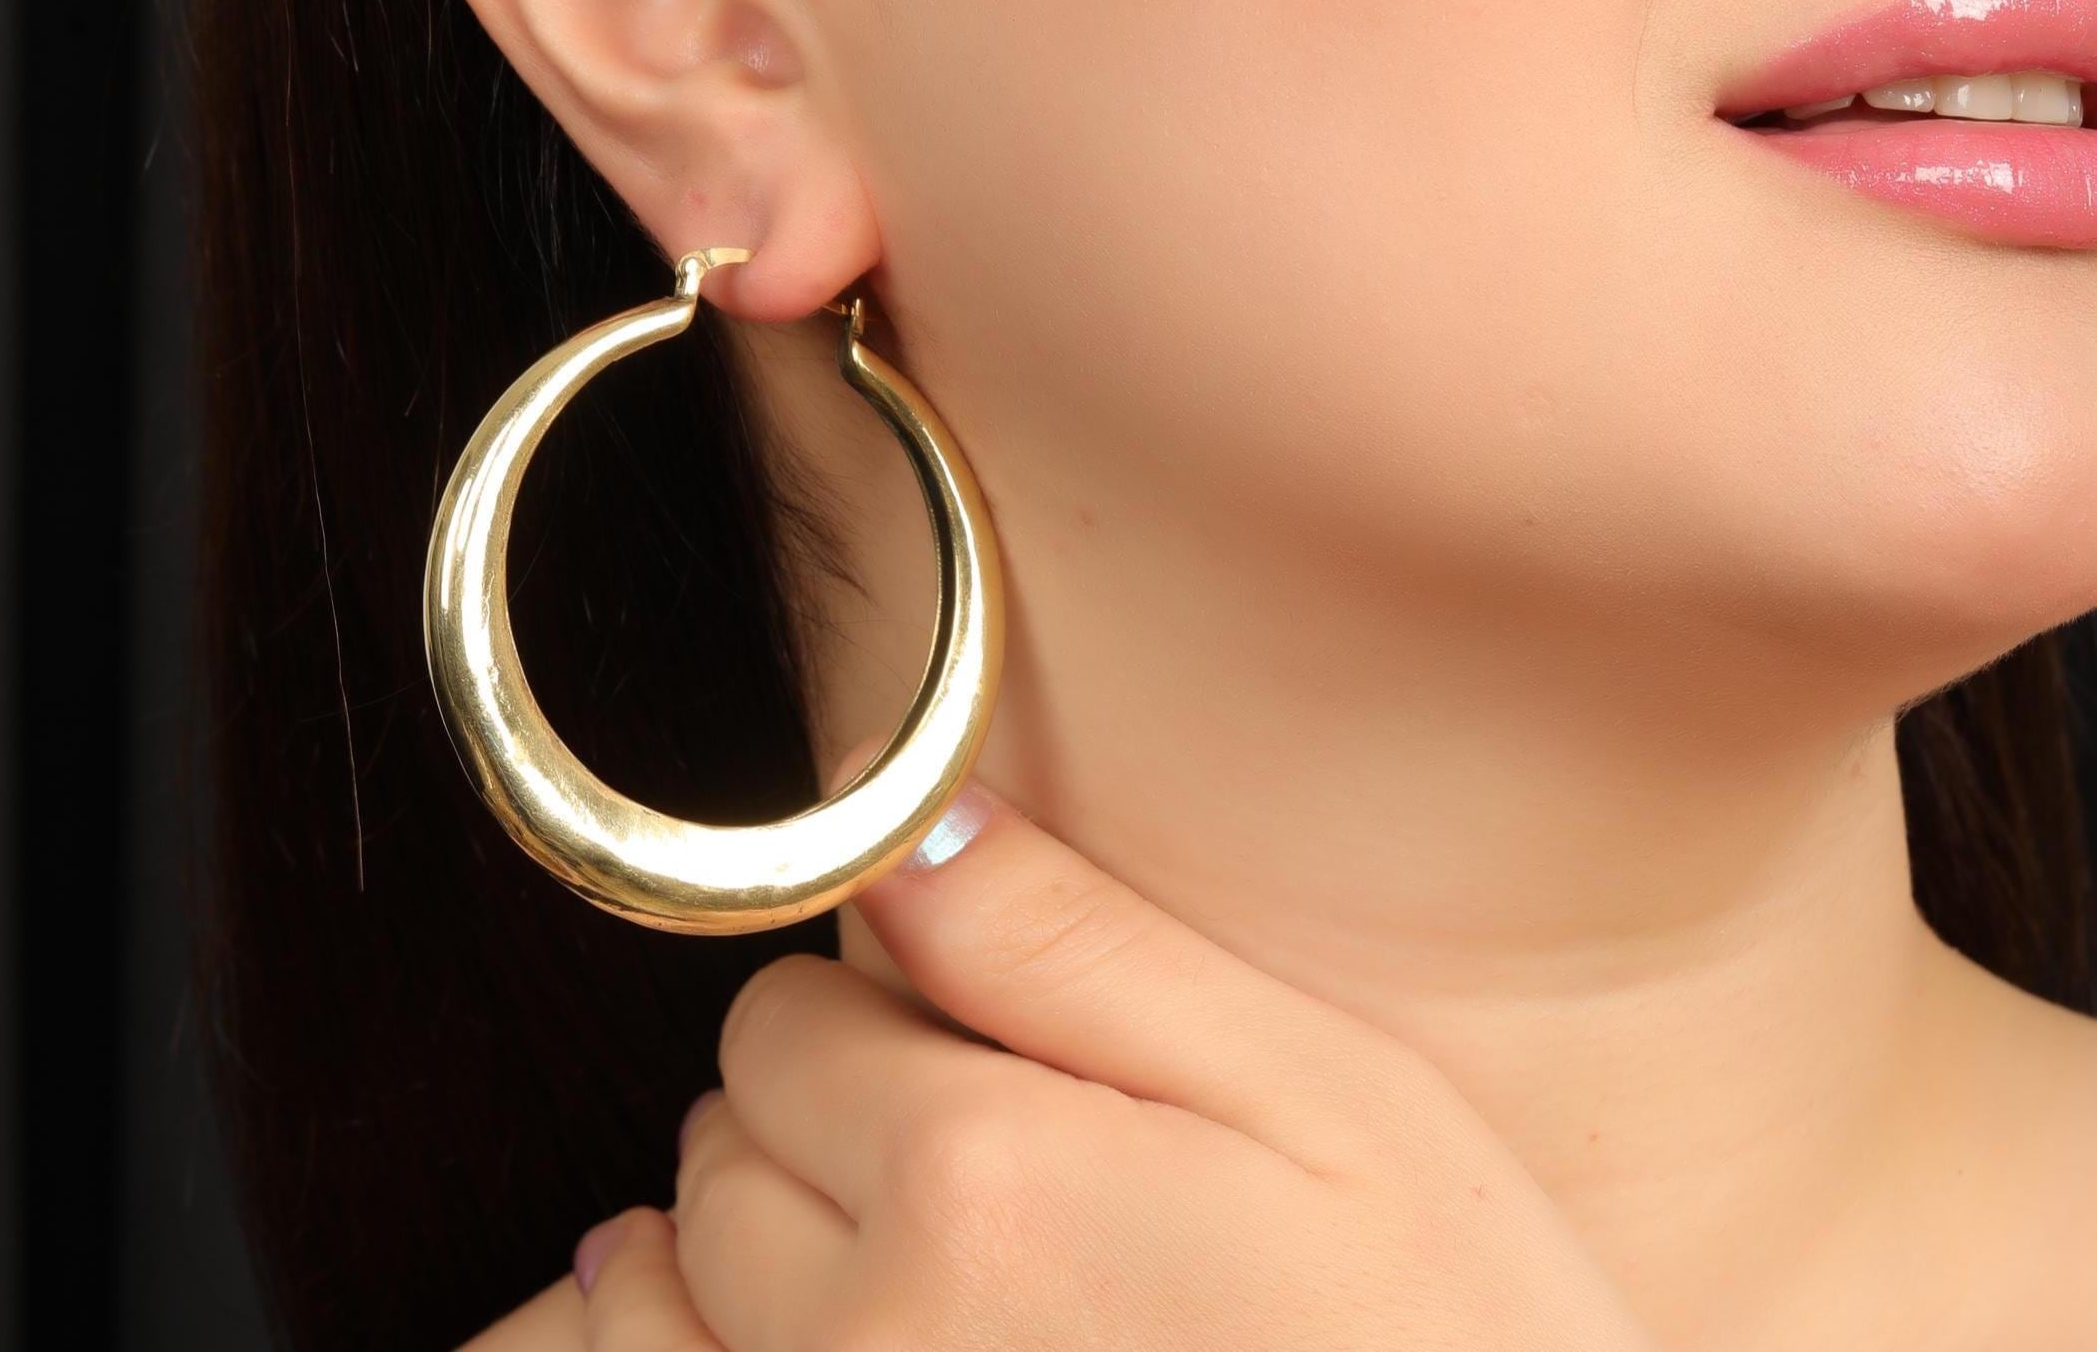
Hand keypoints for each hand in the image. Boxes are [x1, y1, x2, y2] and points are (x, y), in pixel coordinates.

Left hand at [573, 750, 1655, 1349]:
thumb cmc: (1447, 1346)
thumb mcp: (1326, 1104)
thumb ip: (1083, 947)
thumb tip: (911, 813)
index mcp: (978, 1185)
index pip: (787, 1016)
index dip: (877, 1012)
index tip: (971, 1049)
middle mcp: (867, 1341)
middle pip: (724, 1142)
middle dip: (816, 1120)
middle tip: (971, 1157)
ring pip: (663, 1292)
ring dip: (742, 1249)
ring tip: (900, 1264)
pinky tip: (820, 1340)